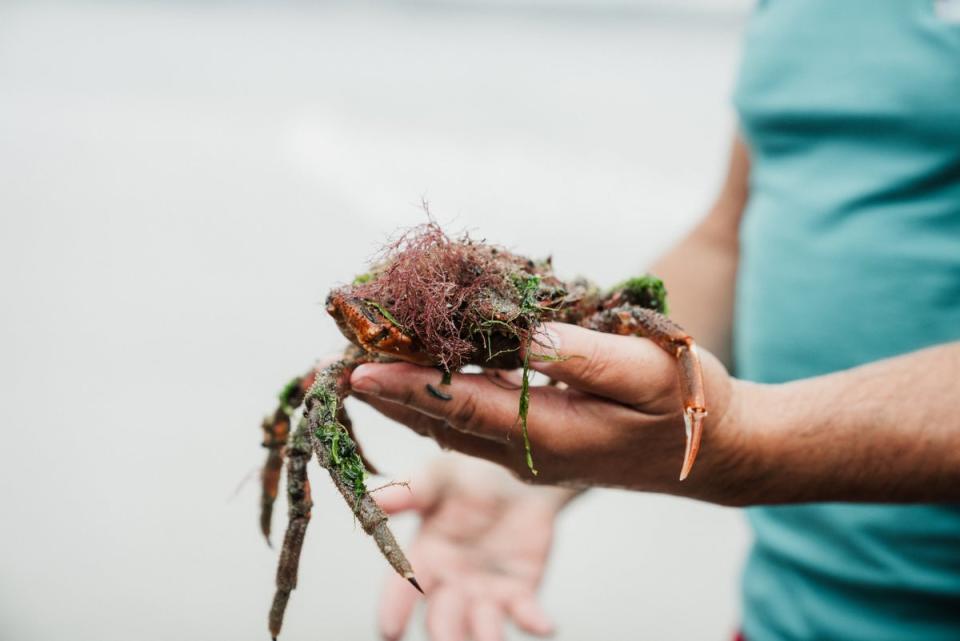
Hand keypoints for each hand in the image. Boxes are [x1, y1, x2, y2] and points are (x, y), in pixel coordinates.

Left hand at [351, 322, 736, 492]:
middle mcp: (525, 452)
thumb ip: (584, 357)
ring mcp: (527, 452)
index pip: (460, 407)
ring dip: (406, 390)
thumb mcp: (645, 374)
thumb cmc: (686, 408)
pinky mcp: (535, 442)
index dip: (405, 384)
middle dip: (387, 387)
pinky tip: (425, 364)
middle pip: (439, 418)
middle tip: (340, 349)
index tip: (355, 364)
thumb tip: (526, 335)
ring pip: (449, 421)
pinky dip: (439, 391)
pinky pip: (471, 417)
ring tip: (367, 353)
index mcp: (548, 437)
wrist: (715, 453)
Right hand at [373, 454, 570, 640]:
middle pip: (442, 618)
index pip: (403, 587)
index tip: (389, 629)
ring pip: (481, 625)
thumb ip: (407, 492)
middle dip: (444, 632)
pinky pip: (526, 611)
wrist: (519, 470)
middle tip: (447, 640)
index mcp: (425, 556)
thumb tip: (369, 500)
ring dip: (485, 636)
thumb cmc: (470, 473)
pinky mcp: (521, 590)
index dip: (394, 608)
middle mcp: (451, 581)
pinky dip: (534, 621)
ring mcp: (486, 590)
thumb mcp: (438, 477)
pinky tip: (545, 625)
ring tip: (492, 640)